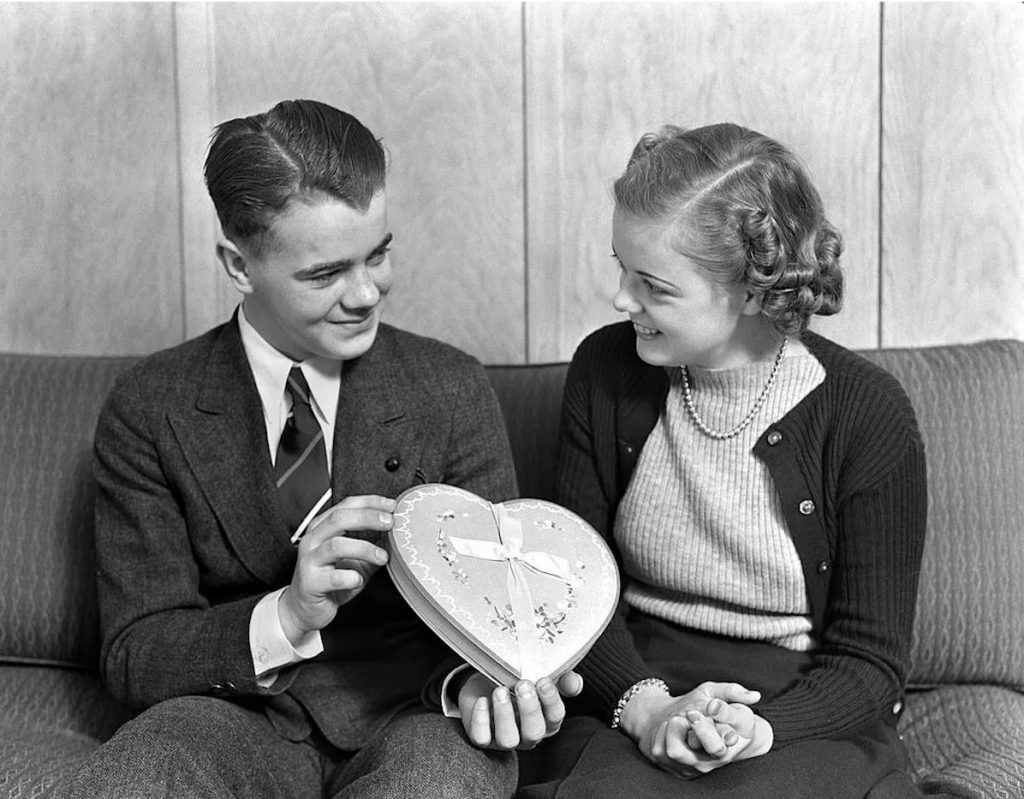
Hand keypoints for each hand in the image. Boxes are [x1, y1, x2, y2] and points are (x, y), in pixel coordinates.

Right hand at [278, 495, 392, 643]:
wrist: (305, 609)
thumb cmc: (330, 580)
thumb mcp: (355, 558)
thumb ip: (371, 544)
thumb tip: (396, 534)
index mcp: (323, 527)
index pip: (346, 505)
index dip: (370, 502)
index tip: (391, 505)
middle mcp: (313, 539)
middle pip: (340, 518)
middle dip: (368, 517)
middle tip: (389, 523)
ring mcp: (309, 560)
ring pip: (337, 545)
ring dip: (365, 549)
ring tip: (382, 557)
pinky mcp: (310, 583)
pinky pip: (334, 577)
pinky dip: (351, 577)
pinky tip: (358, 580)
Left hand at [458, 670, 583, 749]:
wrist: (484, 684)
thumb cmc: (516, 683)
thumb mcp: (539, 679)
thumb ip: (561, 680)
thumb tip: (575, 682)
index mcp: (546, 720)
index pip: (555, 717)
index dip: (551, 700)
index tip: (543, 680)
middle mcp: (527, 734)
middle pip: (534, 732)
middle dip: (529, 709)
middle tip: (523, 684)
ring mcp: (504, 739)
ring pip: (508, 740)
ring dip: (504, 715)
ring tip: (500, 691)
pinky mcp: (482, 738)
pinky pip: (481, 738)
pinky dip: (481, 720)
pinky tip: (482, 701)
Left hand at [619, 681, 769, 777]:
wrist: (678, 720)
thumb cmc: (702, 707)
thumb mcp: (715, 693)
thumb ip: (733, 691)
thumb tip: (754, 695)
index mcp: (731, 739)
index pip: (729, 734)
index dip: (722, 721)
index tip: (711, 707)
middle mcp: (716, 757)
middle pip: (711, 749)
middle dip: (702, 729)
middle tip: (692, 713)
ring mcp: (696, 766)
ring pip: (677, 750)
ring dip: (675, 728)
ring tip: (678, 719)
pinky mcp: (675, 769)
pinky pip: (661, 750)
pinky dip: (661, 733)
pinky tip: (668, 728)